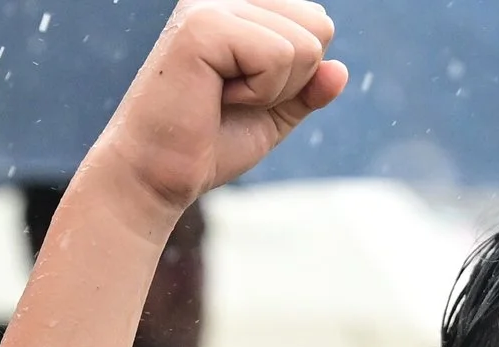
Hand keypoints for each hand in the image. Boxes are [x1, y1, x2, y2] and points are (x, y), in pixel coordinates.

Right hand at [89, 0, 347, 228]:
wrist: (158, 176)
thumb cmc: (209, 144)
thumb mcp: (274, 114)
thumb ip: (309, 89)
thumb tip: (340, 70)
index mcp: (238, 7)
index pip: (316, 21)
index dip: (298, 75)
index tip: (247, 93)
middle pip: (318, 24)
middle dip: (293, 80)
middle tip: (237, 98)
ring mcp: (209, 5)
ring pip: (304, 43)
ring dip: (274, 90)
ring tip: (223, 97)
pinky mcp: (202, 25)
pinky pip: (278, 55)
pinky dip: (260, 93)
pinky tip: (217, 97)